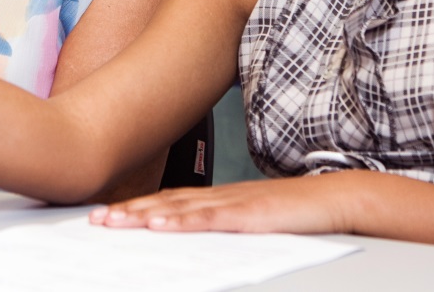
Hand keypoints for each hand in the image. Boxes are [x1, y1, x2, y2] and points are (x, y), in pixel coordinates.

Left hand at [87, 174, 353, 233]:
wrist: (338, 200)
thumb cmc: (300, 214)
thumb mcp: (255, 221)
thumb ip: (227, 226)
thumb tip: (197, 237)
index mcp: (222, 199)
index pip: (171, 202)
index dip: (139, 208)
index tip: (109, 214)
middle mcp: (222, 197)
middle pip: (167, 204)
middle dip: (130, 211)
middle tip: (96, 219)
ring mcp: (235, 203)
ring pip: (180, 209)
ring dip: (144, 214)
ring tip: (114, 221)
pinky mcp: (251, 214)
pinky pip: (210, 218)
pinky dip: (182, 221)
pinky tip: (160, 224)